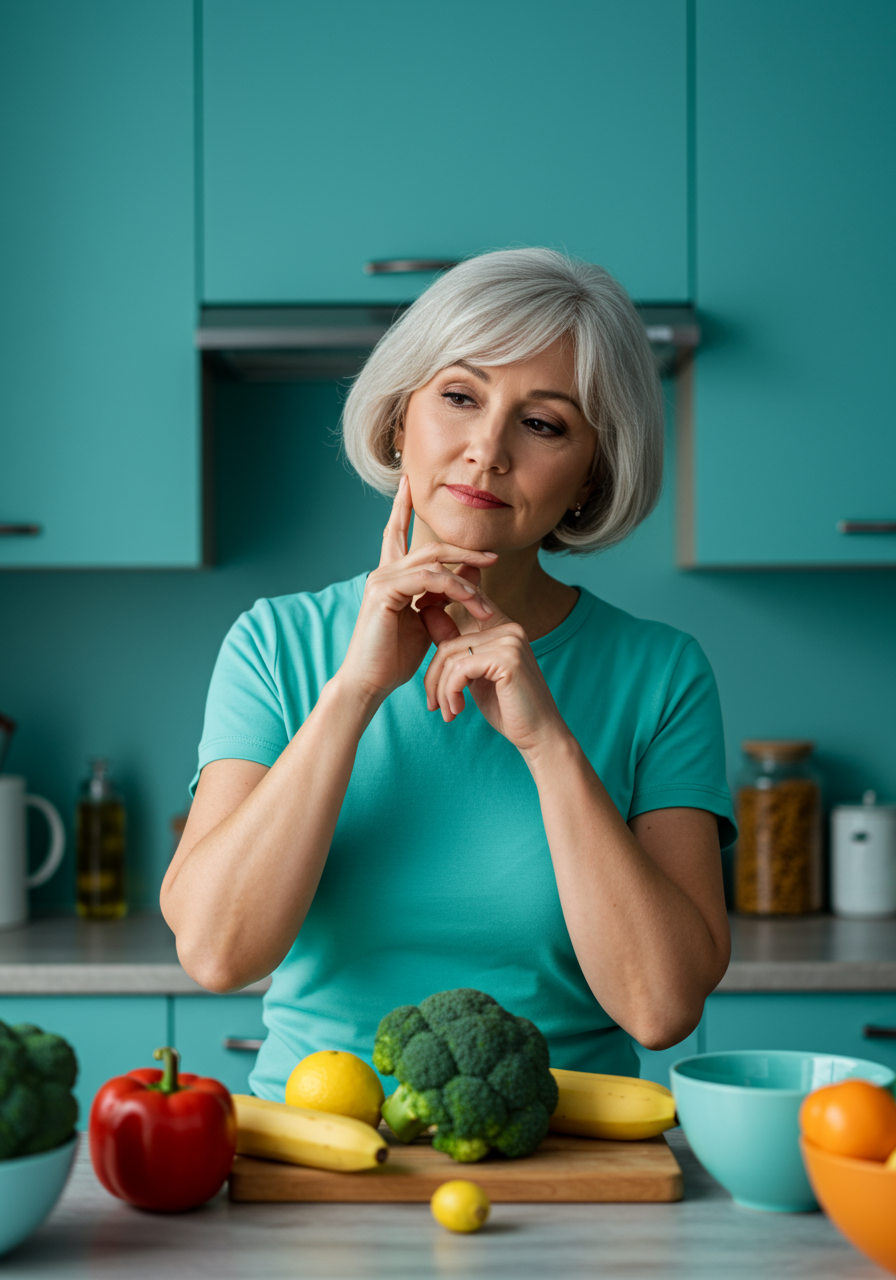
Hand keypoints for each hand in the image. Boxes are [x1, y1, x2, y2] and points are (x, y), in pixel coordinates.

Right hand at [337, 477, 496, 703]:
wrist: (370, 683)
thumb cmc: (395, 657)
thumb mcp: (429, 620)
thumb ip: (447, 593)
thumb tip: (473, 570)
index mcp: (390, 576)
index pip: (396, 532)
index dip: (402, 506)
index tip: (409, 481)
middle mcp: (383, 572)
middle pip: (429, 546)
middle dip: (464, 549)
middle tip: (494, 555)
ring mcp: (381, 580)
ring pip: (434, 562)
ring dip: (467, 579)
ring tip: (487, 604)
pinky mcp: (384, 592)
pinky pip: (428, 579)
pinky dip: (454, 587)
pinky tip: (470, 601)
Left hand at [421, 591, 569, 758]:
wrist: (539, 735)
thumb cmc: (508, 708)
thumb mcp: (475, 676)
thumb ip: (456, 649)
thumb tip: (426, 613)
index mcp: (504, 628)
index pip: (462, 613)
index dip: (438, 618)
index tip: (431, 667)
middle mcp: (509, 629)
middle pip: (448, 645)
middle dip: (434, 678)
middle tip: (434, 705)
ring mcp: (510, 642)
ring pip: (451, 660)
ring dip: (442, 691)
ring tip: (448, 712)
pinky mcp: (507, 660)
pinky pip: (460, 670)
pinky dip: (451, 693)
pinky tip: (458, 710)